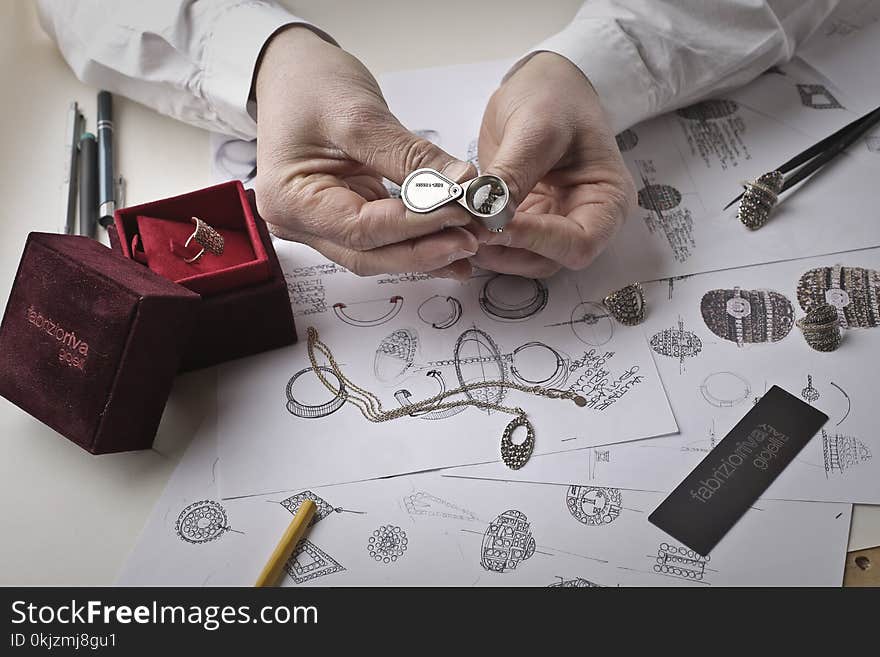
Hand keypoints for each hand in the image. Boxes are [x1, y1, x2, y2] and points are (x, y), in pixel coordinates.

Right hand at [253, 27, 477, 278]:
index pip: (361, 230)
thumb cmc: (309, 85)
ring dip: (423, 253)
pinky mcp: (345, 216)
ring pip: (377, 254)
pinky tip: (449, 242)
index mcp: (290, 200)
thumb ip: (411, 157)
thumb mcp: (360, 115)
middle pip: (368, 254)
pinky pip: (383, 239)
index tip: (458, 213)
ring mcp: (321, 224)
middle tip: (469, 239)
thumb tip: (462, 183)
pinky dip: (416, 241)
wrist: (292, 72)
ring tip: (467, 243)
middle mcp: (300, 222)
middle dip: (422, 251)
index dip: (414, 227)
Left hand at [471, 52, 635, 277]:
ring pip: (521, 259)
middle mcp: (583, 220)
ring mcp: (551, 222)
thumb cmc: (556, 97)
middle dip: (506, 251)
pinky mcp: (524, 219)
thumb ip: (513, 175)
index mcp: (608, 201)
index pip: (578, 243)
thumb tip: (486, 215)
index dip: (535, 241)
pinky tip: (457, 222)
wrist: (545, 82)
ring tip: (458, 226)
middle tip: (466, 230)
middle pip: (548, 260)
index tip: (494, 226)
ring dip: (489, 250)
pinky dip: (480, 237)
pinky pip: (502, 242)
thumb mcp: (537, 129)